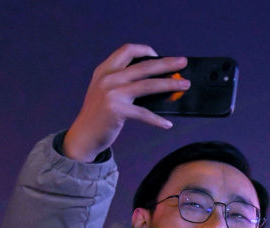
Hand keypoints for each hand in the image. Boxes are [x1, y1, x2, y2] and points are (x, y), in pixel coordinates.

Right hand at [62, 44, 189, 161]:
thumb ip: (125, 83)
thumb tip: (159, 82)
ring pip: (148, 85)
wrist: (84, 135)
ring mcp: (112, 93)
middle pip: (144, 66)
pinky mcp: (117, 110)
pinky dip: (157, 120)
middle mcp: (108, 78)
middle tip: (183, 62)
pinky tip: (168, 124)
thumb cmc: (100, 115)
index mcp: (105, 70)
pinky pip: (144, 113)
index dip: (145, 50)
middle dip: (167, 63)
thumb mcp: (106, 92)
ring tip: (185, 85)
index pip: (127, 50)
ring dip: (170, 84)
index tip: (158, 55)